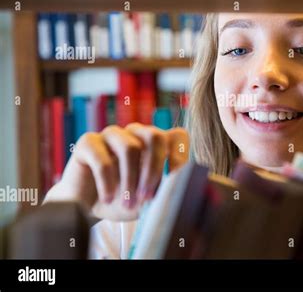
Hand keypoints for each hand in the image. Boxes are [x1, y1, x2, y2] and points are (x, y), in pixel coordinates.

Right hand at [43, 123, 188, 220]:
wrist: (84, 207)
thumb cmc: (121, 200)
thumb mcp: (147, 199)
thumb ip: (163, 190)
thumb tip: (176, 186)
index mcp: (155, 142)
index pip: (177, 136)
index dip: (180, 156)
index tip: (175, 182)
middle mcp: (135, 133)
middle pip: (154, 137)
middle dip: (154, 169)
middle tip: (148, 198)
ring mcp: (111, 134)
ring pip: (130, 148)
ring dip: (131, 180)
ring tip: (128, 204)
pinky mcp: (88, 142)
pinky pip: (102, 160)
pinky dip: (107, 184)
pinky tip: (107, 199)